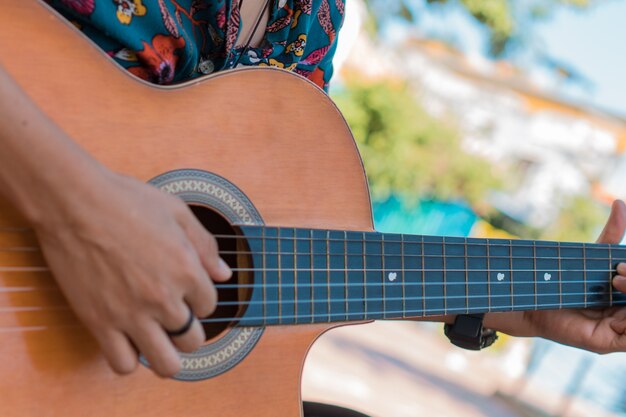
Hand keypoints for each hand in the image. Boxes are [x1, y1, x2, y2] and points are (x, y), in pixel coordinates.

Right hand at [35, 171, 230, 376]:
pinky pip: (123, 365)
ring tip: (157, 342)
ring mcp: (132, 314)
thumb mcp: (177, 212)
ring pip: (165, 364)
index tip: (183, 292)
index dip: (198, 300)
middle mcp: (165, 298)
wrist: (73, 203)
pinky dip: (128, 360)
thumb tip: (224, 273)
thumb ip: (205, 245)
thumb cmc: (126, 200)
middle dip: (188, 331)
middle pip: (193, 340)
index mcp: (187, 270)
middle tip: (173, 320)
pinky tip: (126, 341)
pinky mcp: (100, 323)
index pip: (209, 306)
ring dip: (166, 356)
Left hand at [485, 200, 625, 352]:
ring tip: (615, 284)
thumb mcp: (591, 256)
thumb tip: (621, 204)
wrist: (532, 299)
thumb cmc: (561, 278)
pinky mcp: (609, 344)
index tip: (619, 268)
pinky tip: (618, 315)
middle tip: (616, 276)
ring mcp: (620, 331)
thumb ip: (610, 236)